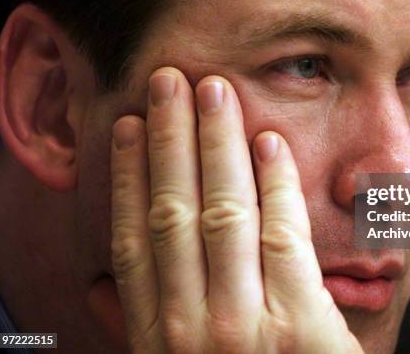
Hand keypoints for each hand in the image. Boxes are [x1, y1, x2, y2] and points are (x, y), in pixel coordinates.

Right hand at [110, 67, 362, 352]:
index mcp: (157, 336)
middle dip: (168, 140)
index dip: (126, 177)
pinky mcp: (301, 328)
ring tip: (211, 90)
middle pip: (172, 212)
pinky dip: (275, 186)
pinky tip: (267, 143)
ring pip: (222, 214)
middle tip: (168, 81)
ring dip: (215, 146)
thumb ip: (143, 330)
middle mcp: (190, 327)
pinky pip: (283, 239)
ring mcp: (245, 327)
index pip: (133, 239)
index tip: (126, 127)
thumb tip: (108, 285)